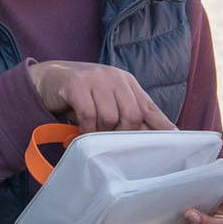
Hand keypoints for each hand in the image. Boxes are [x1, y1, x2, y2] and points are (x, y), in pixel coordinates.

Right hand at [27, 60, 175, 133]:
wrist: (47, 79)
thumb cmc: (82, 96)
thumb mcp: (107, 103)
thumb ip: (126, 116)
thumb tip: (150, 140)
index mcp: (127, 83)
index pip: (150, 107)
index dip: (163, 126)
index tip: (175, 142)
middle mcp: (115, 77)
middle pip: (132, 115)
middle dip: (122, 136)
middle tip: (109, 146)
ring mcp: (96, 78)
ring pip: (110, 117)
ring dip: (100, 134)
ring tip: (90, 137)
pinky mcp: (77, 84)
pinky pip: (88, 115)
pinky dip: (85, 131)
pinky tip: (79, 135)